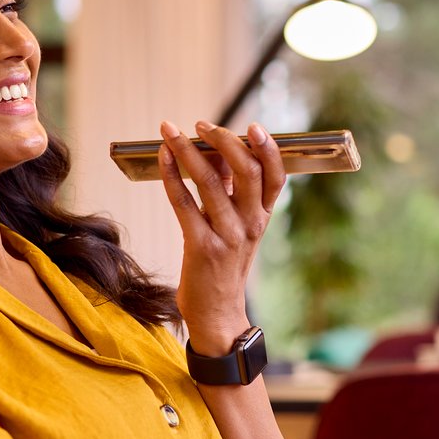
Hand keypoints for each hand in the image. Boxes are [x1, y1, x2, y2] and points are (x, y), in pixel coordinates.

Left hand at [158, 119, 283, 354]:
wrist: (218, 315)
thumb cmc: (224, 268)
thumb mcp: (239, 231)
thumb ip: (233, 195)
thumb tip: (216, 153)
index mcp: (263, 218)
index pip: (275, 177)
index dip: (268, 149)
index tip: (253, 126)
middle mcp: (250, 225)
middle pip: (245, 171)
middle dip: (222, 140)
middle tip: (202, 124)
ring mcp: (226, 236)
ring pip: (211, 181)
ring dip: (188, 150)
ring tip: (171, 131)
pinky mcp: (200, 247)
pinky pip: (184, 203)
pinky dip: (172, 175)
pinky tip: (163, 157)